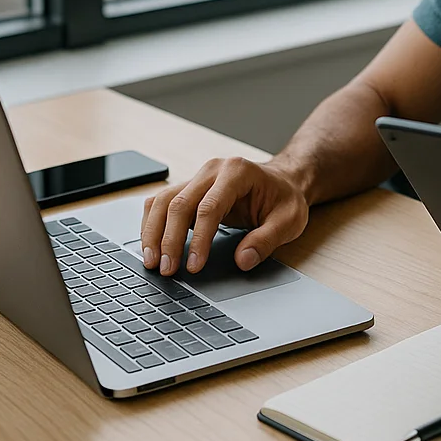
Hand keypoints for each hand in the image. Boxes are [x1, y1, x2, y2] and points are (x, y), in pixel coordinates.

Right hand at [139, 156, 309, 275]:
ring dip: (153, 231)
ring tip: (152, 261)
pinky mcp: (190, 189)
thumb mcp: (289, 220)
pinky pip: (162, 202)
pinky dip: (152, 223)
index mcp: (237, 173)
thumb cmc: (284, 199)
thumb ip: (267, 240)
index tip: (194, 266)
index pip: (209, 207)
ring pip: (163, 200)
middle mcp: (212, 170)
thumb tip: (243, 261)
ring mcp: (198, 177)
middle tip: (166, 269)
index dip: (199, 239)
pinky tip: (151, 245)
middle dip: (169, 239)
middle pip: (179, 203)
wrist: (283, 181)